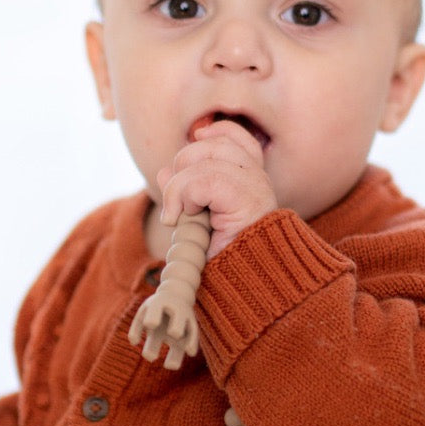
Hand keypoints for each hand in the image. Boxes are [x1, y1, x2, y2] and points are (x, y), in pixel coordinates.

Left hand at [158, 119, 276, 257]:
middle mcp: (259, 182)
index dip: (215, 132)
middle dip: (183, 164)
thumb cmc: (222, 263)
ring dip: (178, 187)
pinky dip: (183, 196)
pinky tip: (184, 218)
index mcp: (252, 184)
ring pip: (203, 159)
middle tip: (178, 202)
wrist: (241, 293)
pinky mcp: (247, 200)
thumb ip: (184, 193)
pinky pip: (202, 180)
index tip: (195, 140)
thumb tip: (165, 170)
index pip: (237, 138)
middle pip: (214, 143)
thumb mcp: (197, 221)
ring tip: (180, 215)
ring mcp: (256, 190)